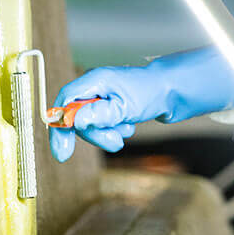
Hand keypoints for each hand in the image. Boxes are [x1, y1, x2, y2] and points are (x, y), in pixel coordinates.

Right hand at [48, 48, 233, 161]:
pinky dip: (115, 131)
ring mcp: (101, 98)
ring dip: (108, 134)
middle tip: (115, 143)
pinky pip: (103, 126)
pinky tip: (129, 125)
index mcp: (93, 81)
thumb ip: (98, 115)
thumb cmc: (152, 93)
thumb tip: (73, 121)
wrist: (174, 92)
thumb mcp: (124, 108)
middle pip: (77, 119)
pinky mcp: (109, 107)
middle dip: (95, 135)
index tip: (62, 153)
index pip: (64, 103)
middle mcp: (94, 88)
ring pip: (91, 125)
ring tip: (127, 129)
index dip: (60, 128)